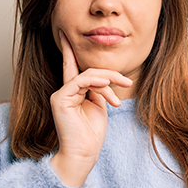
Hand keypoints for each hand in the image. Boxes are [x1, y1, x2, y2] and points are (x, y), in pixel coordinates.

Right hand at [50, 30, 131, 186]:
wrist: (83, 154)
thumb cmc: (91, 136)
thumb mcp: (99, 108)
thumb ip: (99, 91)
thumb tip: (103, 80)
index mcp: (73, 93)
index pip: (72, 67)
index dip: (69, 50)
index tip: (65, 33)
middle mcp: (65, 91)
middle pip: (88, 71)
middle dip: (110, 74)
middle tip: (127, 80)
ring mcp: (61, 95)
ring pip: (87, 75)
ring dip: (108, 80)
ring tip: (122, 90)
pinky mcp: (60, 99)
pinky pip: (81, 82)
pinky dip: (96, 83)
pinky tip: (108, 89)